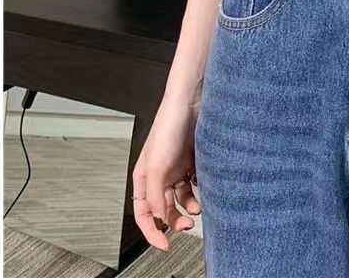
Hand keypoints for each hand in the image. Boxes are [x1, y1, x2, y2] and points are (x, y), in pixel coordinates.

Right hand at [132, 96, 201, 249]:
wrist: (192, 102)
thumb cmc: (169, 126)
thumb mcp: (157, 166)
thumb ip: (155, 194)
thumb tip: (158, 217)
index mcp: (144, 178)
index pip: (143, 213)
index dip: (151, 232)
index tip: (165, 245)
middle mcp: (159, 175)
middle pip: (164, 208)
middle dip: (175, 220)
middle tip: (188, 224)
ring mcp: (176, 168)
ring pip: (182, 198)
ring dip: (190, 206)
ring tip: (199, 206)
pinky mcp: (192, 161)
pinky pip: (195, 183)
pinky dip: (199, 190)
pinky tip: (205, 189)